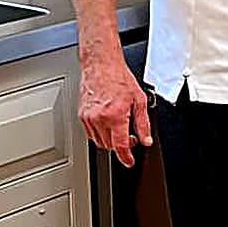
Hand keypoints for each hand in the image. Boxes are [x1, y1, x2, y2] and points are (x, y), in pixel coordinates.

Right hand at [78, 51, 152, 167]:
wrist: (101, 65)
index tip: (129, 161)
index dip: (126, 158)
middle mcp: (99, 118)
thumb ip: (143, 123)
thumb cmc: (119, 78)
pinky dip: (100, 133)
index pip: (120, 146)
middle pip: (109, 146)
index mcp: (115, 115)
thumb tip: (145, 139)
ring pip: (99, 141)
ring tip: (119, 127)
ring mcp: (88, 117)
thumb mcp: (139, 100)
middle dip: (121, 145)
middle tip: (129, 136)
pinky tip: (108, 122)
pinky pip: (91, 133)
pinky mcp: (82, 115)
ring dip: (110, 140)